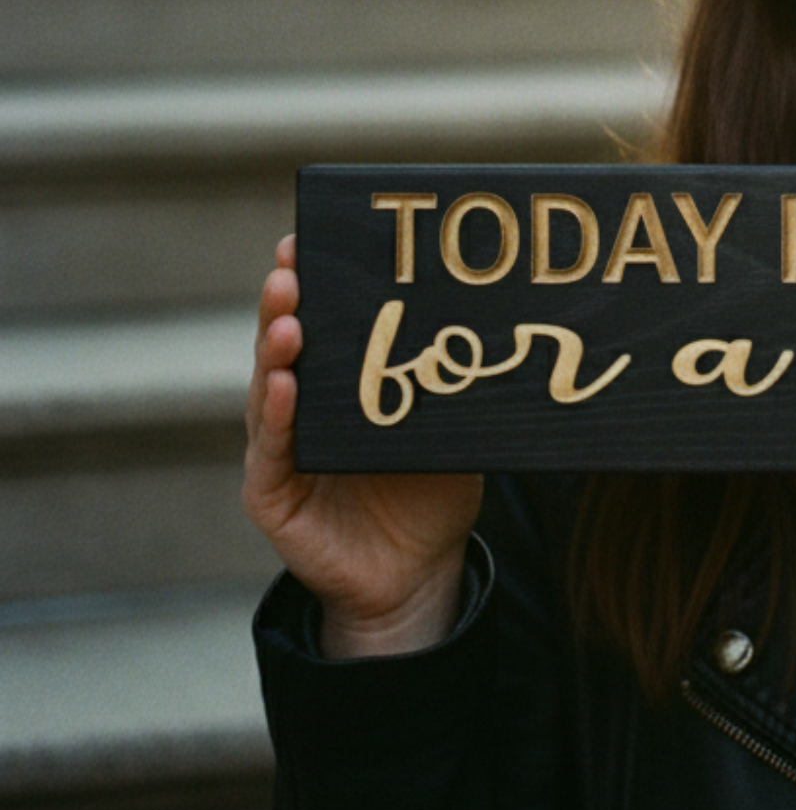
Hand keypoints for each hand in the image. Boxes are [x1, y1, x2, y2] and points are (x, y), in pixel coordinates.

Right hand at [244, 236, 483, 656]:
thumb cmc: (432, 490)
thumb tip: (511, 325)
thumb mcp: (451, 426)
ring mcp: (283, 447)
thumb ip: (458, 383)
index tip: (311, 236)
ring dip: (275, 349)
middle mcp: (305, 405)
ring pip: (269, 388)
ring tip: (287, 317)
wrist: (416, 572)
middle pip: (288, 342)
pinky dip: (275, 416)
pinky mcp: (272, 494)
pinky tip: (284, 386)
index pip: (324, 321)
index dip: (315, 280)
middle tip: (291, 264)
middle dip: (287, 300)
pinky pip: (271, 450)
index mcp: (344, 382)